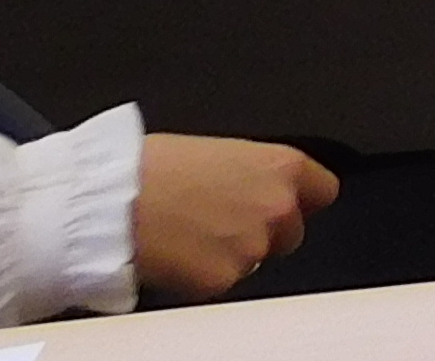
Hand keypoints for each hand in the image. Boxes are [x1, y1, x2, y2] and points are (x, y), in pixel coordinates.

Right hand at [133, 136, 334, 297]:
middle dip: (264, 233)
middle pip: (291, 233)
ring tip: (191, 233)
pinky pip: (222, 283)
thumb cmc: (152, 166)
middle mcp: (277, 206)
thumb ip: (253, 172)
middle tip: (222, 223)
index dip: (302, 200)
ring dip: (232, 255)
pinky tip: (178, 254)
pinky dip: (203, 276)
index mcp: (281, 166)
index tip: (288, 204)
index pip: (324, 191)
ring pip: (254, 260)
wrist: (110, 201)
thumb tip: (256, 186)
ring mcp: (253, 247)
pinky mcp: (223, 280)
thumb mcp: (220, 151)